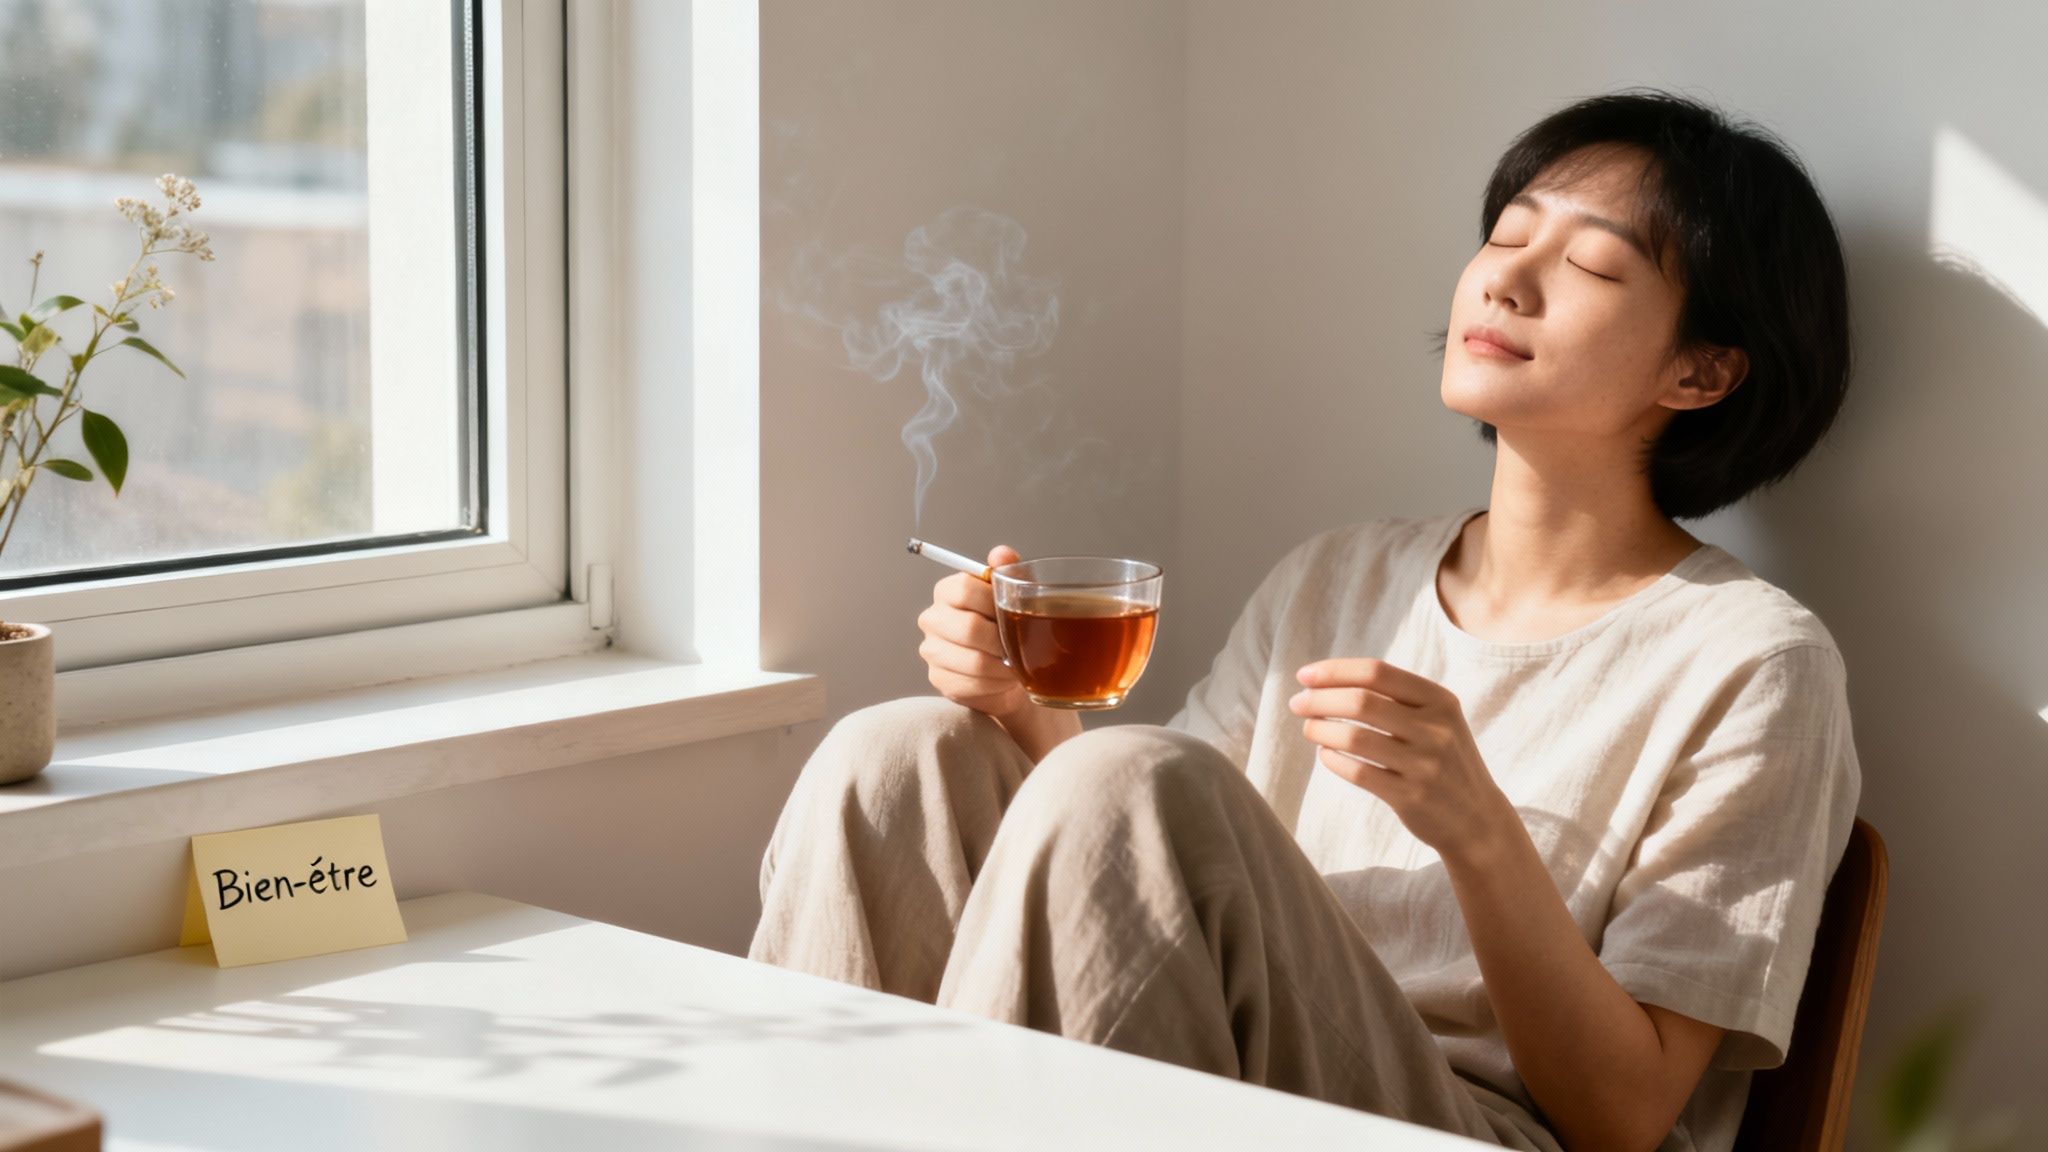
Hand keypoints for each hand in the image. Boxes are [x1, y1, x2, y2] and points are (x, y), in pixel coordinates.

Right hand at [918, 545, 1031, 719]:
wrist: (1006, 667)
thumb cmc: (1007, 625)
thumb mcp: (1014, 593)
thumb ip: (1008, 571)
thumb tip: (1001, 554)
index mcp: (947, 591)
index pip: (963, 588)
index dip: (992, 602)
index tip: (1011, 610)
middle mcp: (933, 618)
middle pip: (968, 628)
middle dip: (1001, 640)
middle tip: (1018, 645)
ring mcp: (932, 650)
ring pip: (972, 661)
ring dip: (1002, 666)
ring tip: (1015, 664)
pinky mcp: (939, 679)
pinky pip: (971, 685)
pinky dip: (995, 685)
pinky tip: (1003, 679)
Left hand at [1288, 657, 1515, 863]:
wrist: (1477, 819)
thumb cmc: (1444, 761)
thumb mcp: (1437, 721)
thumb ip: (1396, 698)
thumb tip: (1328, 680)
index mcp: (1440, 701)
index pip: (1377, 672)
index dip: (1335, 671)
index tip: (1304, 675)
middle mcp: (1436, 729)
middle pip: (1361, 701)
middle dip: (1319, 699)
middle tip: (1297, 704)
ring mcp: (1425, 764)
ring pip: (1354, 737)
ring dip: (1320, 729)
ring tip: (1308, 728)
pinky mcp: (1410, 796)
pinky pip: (1358, 772)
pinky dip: (1333, 759)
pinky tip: (1325, 754)